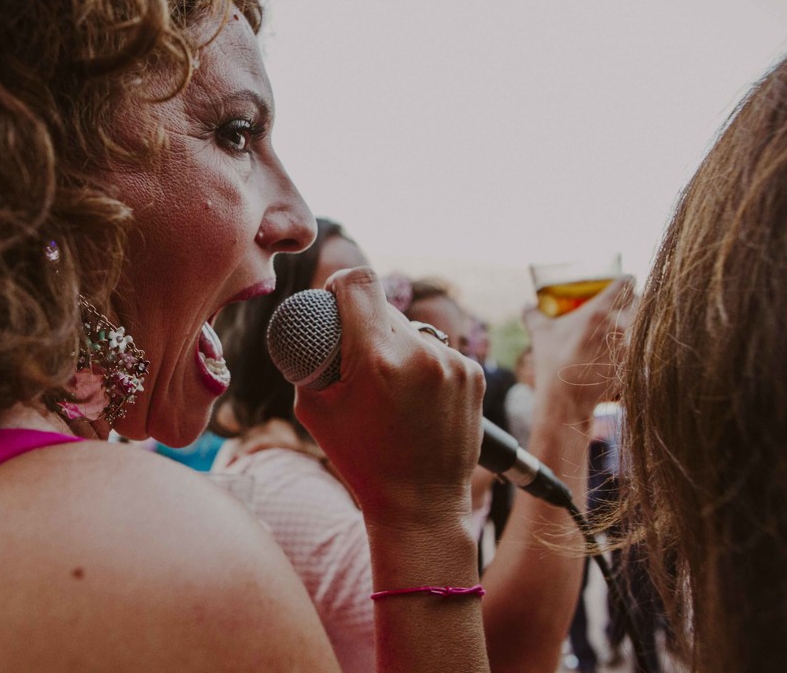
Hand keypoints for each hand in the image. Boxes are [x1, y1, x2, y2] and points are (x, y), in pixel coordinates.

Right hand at [293, 267, 485, 521]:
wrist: (421, 504)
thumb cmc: (361, 460)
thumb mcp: (313, 408)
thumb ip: (312, 358)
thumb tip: (314, 324)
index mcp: (376, 360)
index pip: (360, 282)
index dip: (341, 284)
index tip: (335, 299)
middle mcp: (420, 354)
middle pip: (385, 309)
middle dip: (366, 325)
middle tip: (355, 359)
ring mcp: (452, 363)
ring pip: (412, 331)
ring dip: (396, 346)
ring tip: (391, 390)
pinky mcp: (474, 374)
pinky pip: (437, 351)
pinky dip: (422, 364)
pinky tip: (416, 399)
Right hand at [524, 276, 635, 417]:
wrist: (566, 397)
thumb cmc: (552, 362)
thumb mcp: (540, 334)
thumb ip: (532, 315)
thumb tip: (524, 304)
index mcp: (598, 310)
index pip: (624, 284)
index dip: (626, 281)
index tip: (626, 281)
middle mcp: (618, 324)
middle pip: (641, 302)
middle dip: (636, 302)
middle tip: (628, 305)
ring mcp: (629, 345)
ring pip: (647, 324)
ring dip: (641, 323)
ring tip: (632, 326)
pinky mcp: (634, 363)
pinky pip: (646, 348)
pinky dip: (642, 346)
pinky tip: (634, 350)